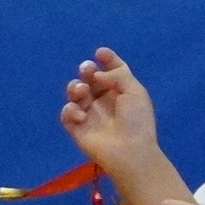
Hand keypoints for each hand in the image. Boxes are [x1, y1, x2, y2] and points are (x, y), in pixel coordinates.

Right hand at [60, 47, 159, 179]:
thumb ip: (117, 74)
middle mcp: (104, 99)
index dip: (106, 60)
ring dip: (76, 87)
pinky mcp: (77, 128)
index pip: (111, 70)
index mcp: (121, 90)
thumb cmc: (136, 121)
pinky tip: (81, 116)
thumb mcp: (134, 91)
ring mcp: (90, 113)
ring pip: (75, 92)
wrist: (129, 151)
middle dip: (86, 70)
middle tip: (87, 71)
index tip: (100, 53)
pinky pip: (67, 113)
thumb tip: (98, 74)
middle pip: (90, 78)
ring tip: (82, 92)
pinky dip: (71, 110)